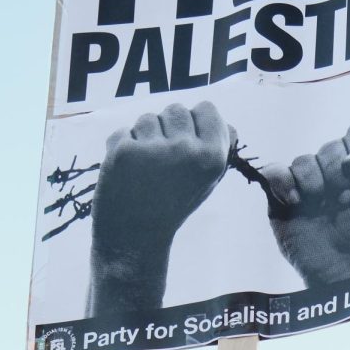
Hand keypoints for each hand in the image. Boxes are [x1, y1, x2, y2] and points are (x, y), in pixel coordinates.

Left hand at [88, 102, 233, 313]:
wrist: (135, 239)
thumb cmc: (172, 207)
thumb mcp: (205, 182)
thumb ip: (217, 151)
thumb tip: (227, 125)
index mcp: (212, 157)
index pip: (207, 109)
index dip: (194, 122)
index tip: (186, 142)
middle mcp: (187, 150)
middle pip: (176, 109)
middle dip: (167, 129)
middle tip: (162, 163)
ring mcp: (154, 149)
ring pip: (148, 118)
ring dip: (144, 137)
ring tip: (145, 170)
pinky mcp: (124, 151)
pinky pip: (123, 131)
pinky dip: (121, 148)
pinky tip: (127, 174)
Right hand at [262, 124, 349, 285]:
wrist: (348, 262)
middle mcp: (330, 163)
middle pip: (330, 148)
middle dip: (341, 179)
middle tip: (346, 202)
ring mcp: (304, 177)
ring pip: (304, 162)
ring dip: (318, 189)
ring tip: (325, 209)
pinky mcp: (280, 192)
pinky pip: (274, 171)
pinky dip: (286, 185)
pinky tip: (297, 203)